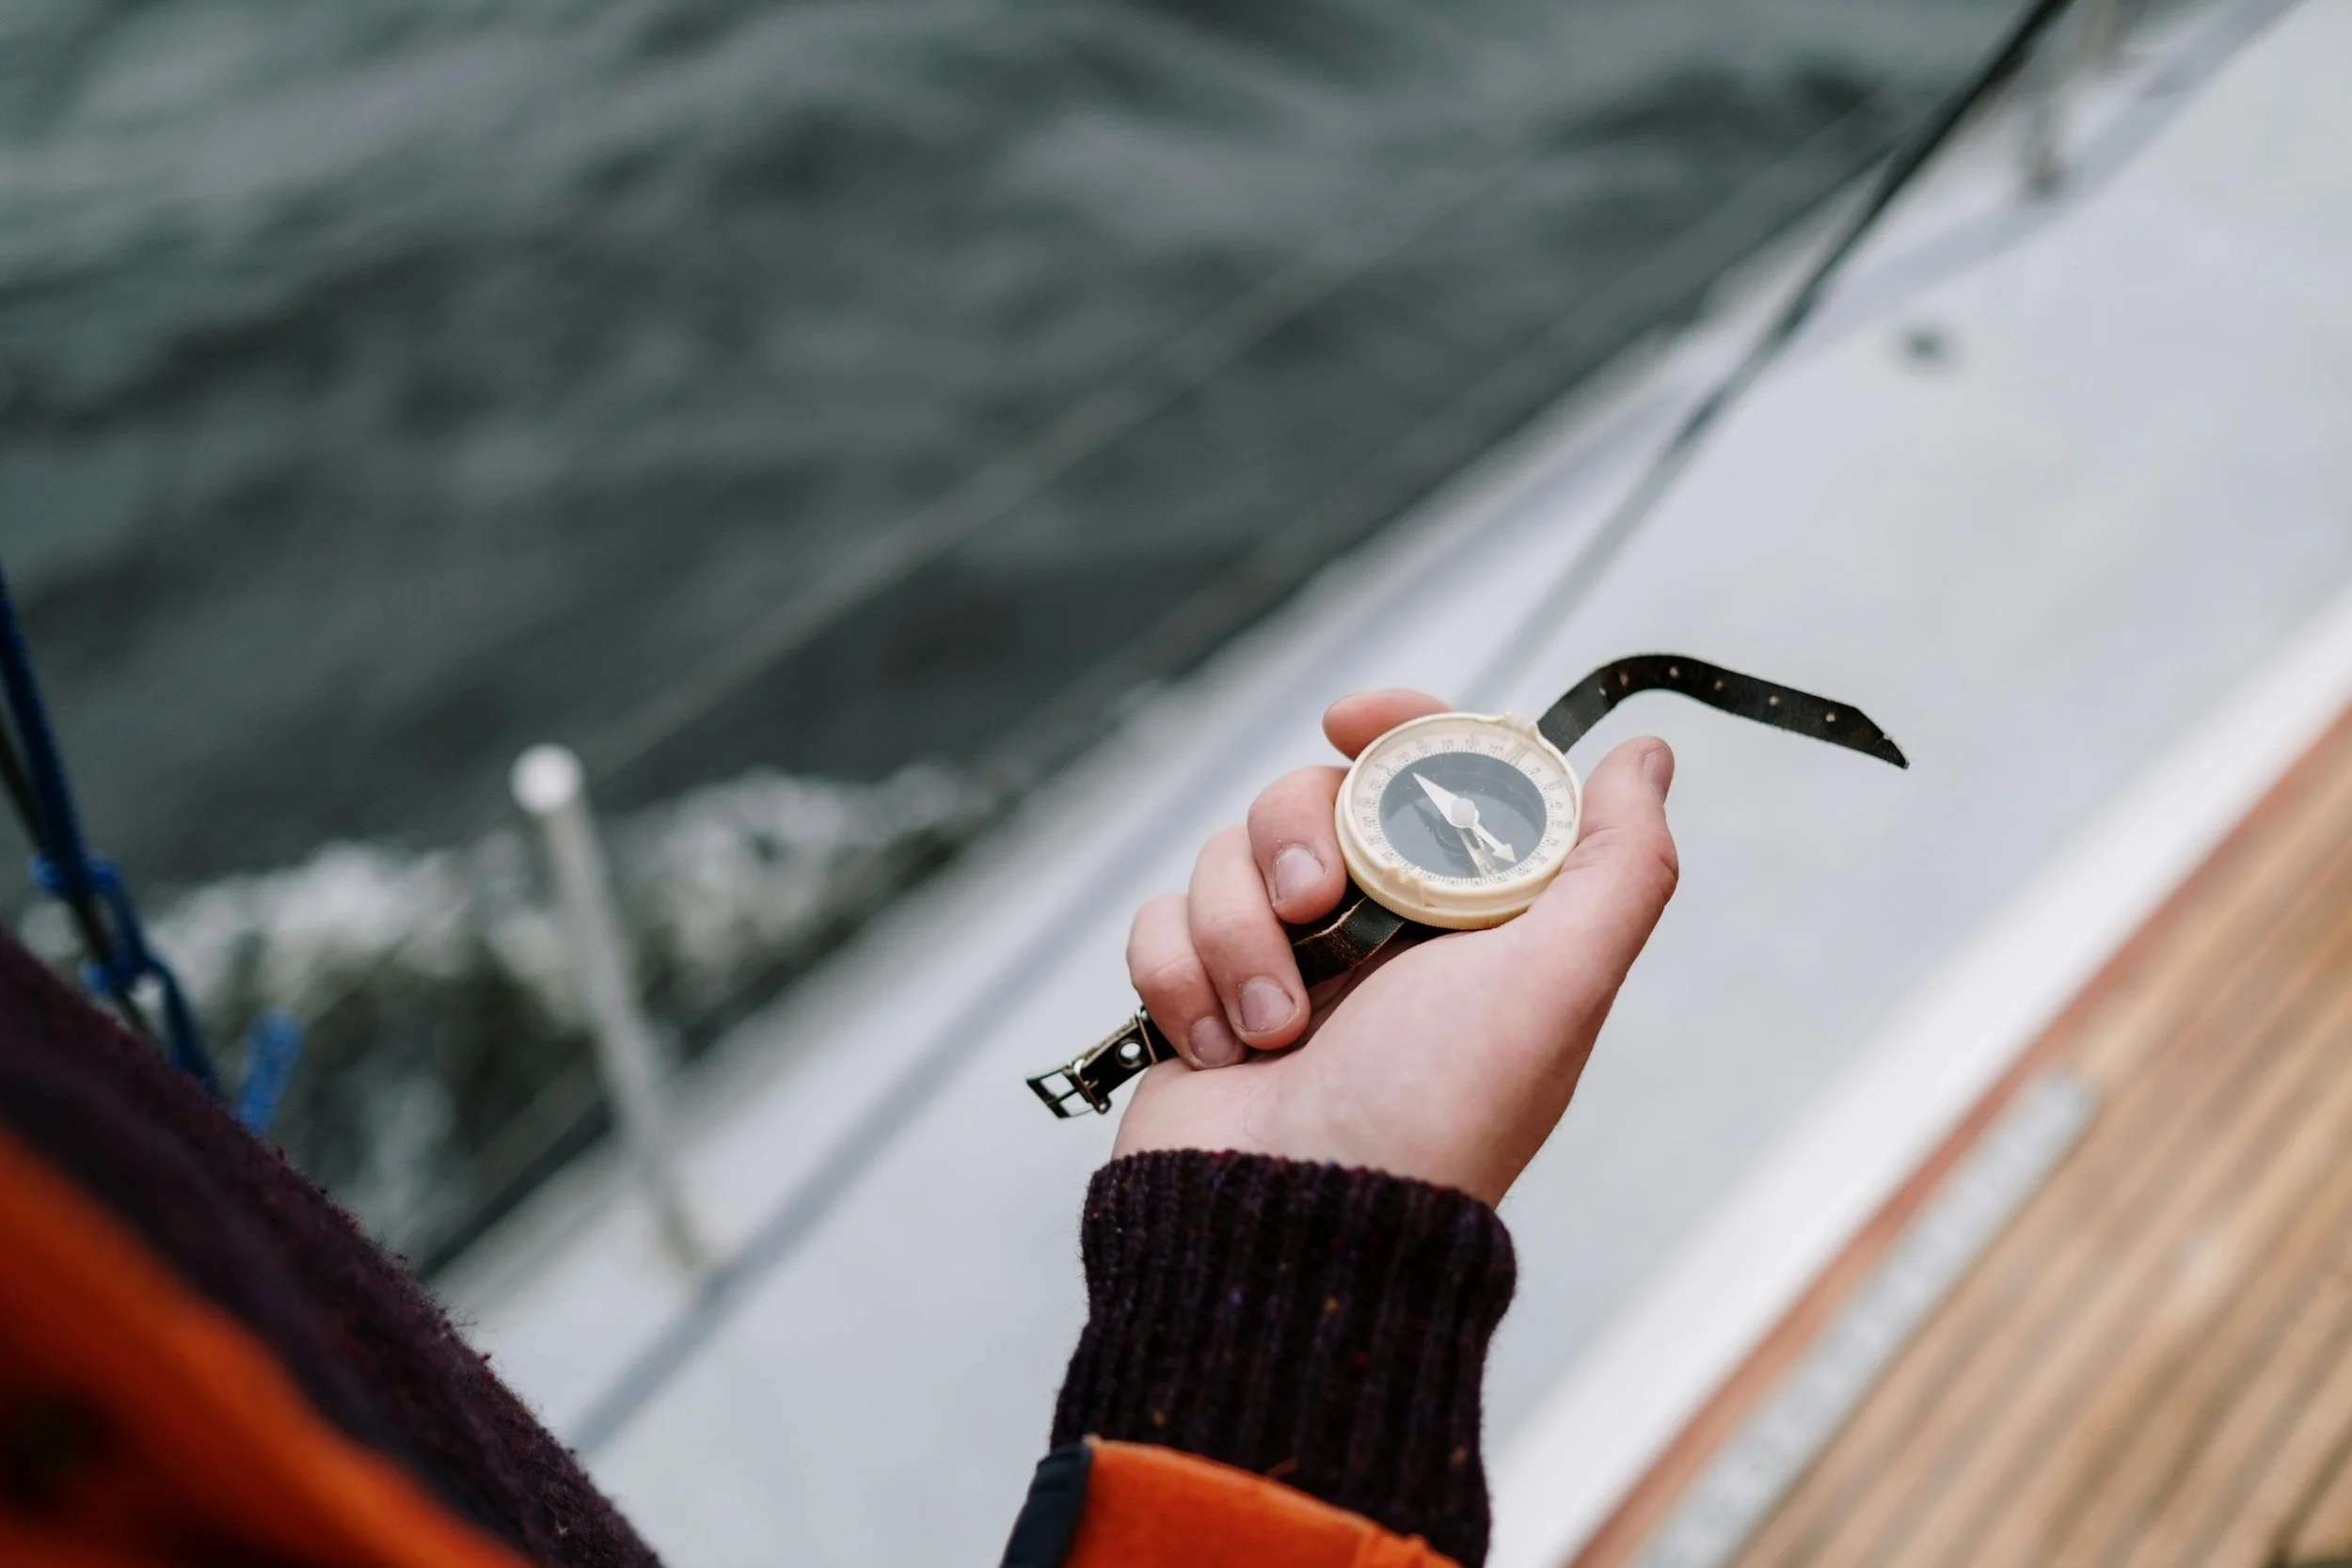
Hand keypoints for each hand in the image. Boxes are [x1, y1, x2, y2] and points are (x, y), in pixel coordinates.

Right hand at [1116, 689, 1678, 1205]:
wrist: (1298, 1227)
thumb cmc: (1436, 1115)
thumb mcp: (1557, 983)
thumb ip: (1617, 864)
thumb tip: (1646, 758)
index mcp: (1456, 917)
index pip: (1424, 774)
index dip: (1394, 727)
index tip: (1352, 720)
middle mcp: (1369, 934)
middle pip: (1307, 796)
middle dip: (1299, 840)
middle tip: (1319, 908)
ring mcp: (1276, 966)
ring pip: (1223, 856)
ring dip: (1239, 934)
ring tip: (1274, 1030)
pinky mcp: (1197, 999)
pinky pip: (1158, 922)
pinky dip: (1182, 978)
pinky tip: (1222, 1051)